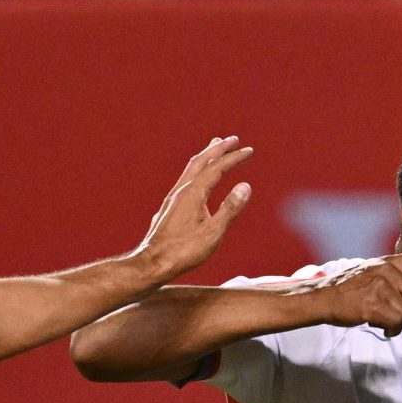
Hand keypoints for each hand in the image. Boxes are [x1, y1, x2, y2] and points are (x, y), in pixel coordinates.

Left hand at [134, 136, 255, 281]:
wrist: (153, 263)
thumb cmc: (183, 251)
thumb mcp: (213, 232)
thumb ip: (230, 208)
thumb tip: (245, 186)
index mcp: (193, 193)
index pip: (217, 168)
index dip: (234, 158)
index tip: (248, 151)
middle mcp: (181, 191)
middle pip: (201, 161)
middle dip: (218, 148)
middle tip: (232, 139)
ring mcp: (173, 198)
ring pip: (190, 169)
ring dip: (205, 156)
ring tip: (214, 148)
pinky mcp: (169, 208)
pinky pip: (185, 180)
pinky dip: (196, 171)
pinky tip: (197, 179)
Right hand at [308, 242, 401, 335]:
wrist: (323, 298)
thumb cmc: (348, 292)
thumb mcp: (374, 280)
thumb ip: (400, 285)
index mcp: (389, 264)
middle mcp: (388, 271)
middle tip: (388, 314)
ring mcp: (382, 286)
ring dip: (395, 323)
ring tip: (378, 318)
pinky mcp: (375, 303)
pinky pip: (396, 323)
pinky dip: (390, 329)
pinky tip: (377, 324)